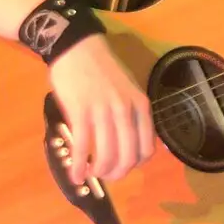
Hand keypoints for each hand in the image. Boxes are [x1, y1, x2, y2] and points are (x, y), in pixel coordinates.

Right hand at [47, 34, 154, 184]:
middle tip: (108, 176)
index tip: (126, 166)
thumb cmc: (103, 68)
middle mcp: (126, 110)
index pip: (147, 147)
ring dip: (100, 171)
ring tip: (92, 174)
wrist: (77, 47)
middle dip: (118, 172)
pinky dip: (79, 166)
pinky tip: (76, 175)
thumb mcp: (129, 89)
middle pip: (128, 156)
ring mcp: (103, 112)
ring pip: (106, 155)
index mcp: (141, 105)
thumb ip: (133, 113)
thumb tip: (134, 139)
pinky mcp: (80, 112)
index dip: (137, 163)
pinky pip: (82, 146)